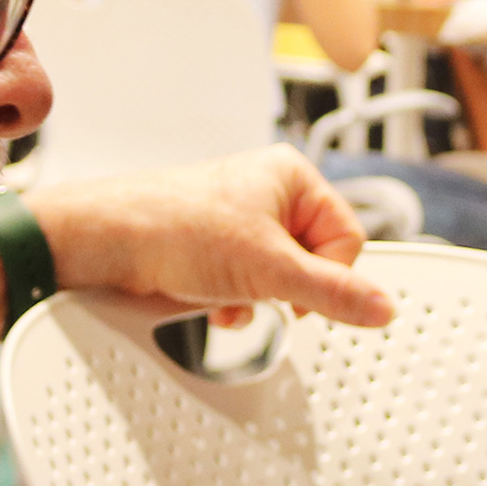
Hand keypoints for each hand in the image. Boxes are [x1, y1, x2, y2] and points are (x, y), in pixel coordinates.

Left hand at [30, 145, 396, 326]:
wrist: (104, 243)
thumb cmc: (173, 227)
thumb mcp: (268, 268)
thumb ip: (332, 293)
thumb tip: (382, 308)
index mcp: (292, 177)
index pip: (347, 237)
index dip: (329, 275)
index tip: (301, 295)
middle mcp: (269, 193)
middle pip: (315, 260)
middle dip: (287, 289)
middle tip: (262, 290)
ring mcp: (241, 222)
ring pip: (281, 277)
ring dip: (259, 299)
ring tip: (228, 293)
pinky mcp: (216, 249)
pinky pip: (251, 284)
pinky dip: (236, 302)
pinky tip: (212, 302)